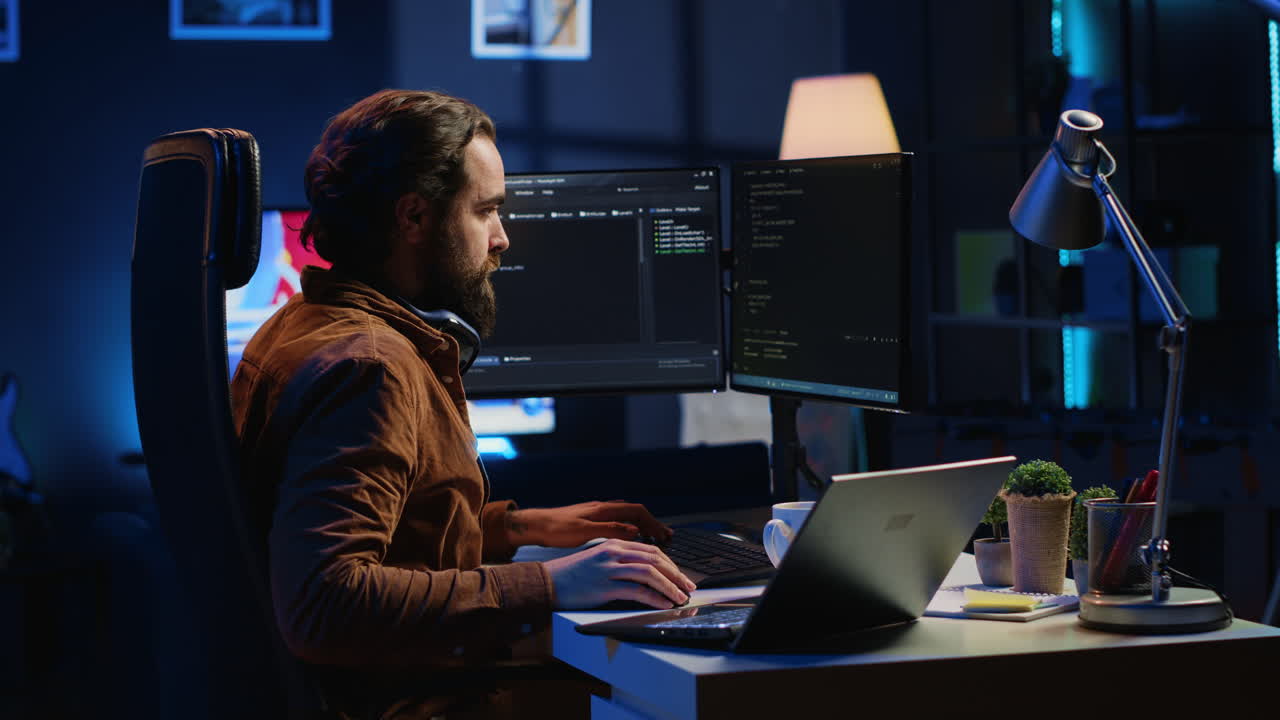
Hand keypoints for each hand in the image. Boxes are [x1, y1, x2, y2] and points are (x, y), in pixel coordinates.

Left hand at [506, 500, 673, 548]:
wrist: (536, 525)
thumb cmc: (557, 529)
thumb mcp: (584, 531)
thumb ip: (610, 530)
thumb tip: (636, 531)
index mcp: (604, 509)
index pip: (637, 512)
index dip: (653, 523)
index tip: (664, 536)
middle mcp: (604, 509)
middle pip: (636, 513)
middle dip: (653, 524)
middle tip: (667, 538)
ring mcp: (598, 514)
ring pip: (628, 517)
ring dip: (643, 526)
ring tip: (655, 539)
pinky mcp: (592, 521)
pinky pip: (619, 522)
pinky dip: (630, 529)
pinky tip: (631, 538)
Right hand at [543, 539, 696, 609]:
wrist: (547, 582)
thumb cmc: (573, 575)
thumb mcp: (598, 559)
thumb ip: (620, 561)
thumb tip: (646, 573)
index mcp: (614, 544)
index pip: (651, 550)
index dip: (670, 563)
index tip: (681, 576)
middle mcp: (614, 553)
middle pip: (655, 559)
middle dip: (676, 574)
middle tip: (689, 587)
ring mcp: (609, 569)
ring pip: (649, 573)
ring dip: (669, 587)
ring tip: (680, 598)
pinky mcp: (605, 587)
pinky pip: (637, 591)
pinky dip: (655, 598)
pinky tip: (664, 604)